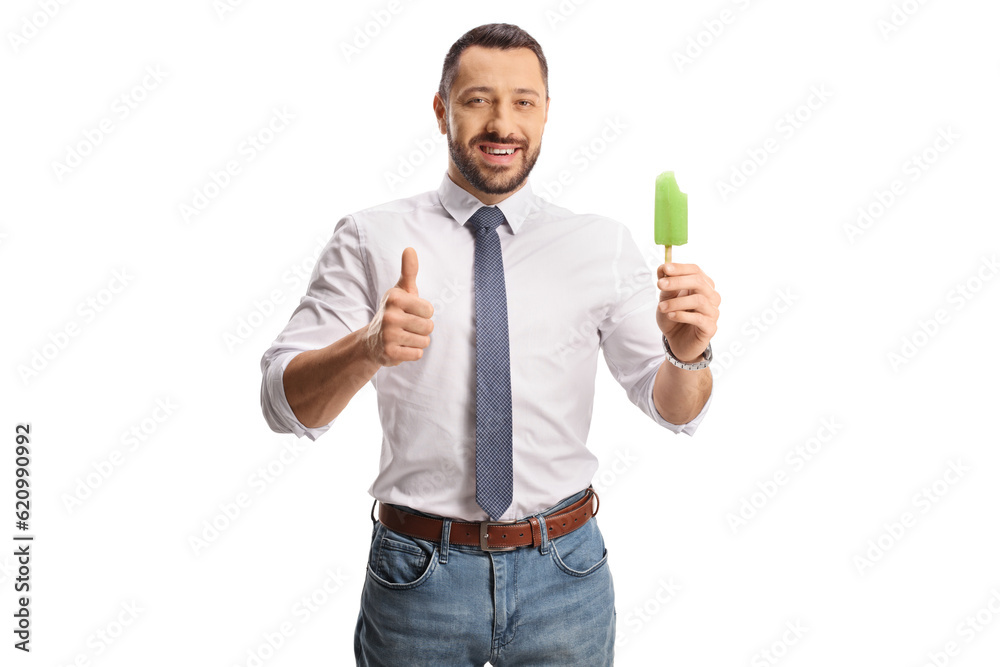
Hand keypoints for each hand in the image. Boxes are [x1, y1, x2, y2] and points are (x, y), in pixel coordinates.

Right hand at [364, 247, 433, 366]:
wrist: (372, 340)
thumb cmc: (394, 311)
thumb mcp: (401, 290)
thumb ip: (408, 271)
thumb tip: (410, 248)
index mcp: (394, 298)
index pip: (429, 309)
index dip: (423, 313)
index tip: (410, 312)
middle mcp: (389, 315)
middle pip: (429, 326)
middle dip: (422, 328)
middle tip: (406, 326)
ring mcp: (388, 335)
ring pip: (425, 341)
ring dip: (417, 341)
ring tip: (403, 337)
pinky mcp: (390, 353)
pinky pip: (418, 354)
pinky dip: (412, 353)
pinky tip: (400, 347)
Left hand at [655, 262, 719, 362]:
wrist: (677, 341)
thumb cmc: (673, 317)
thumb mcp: (666, 299)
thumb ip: (666, 285)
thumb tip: (662, 267)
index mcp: (702, 285)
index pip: (695, 271)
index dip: (680, 268)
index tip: (664, 268)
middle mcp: (711, 297)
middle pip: (699, 282)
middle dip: (678, 282)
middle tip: (660, 285)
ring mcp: (712, 312)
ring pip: (698, 300)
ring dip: (677, 302)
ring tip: (661, 306)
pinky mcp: (710, 328)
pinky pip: (699, 318)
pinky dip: (683, 315)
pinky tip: (671, 315)